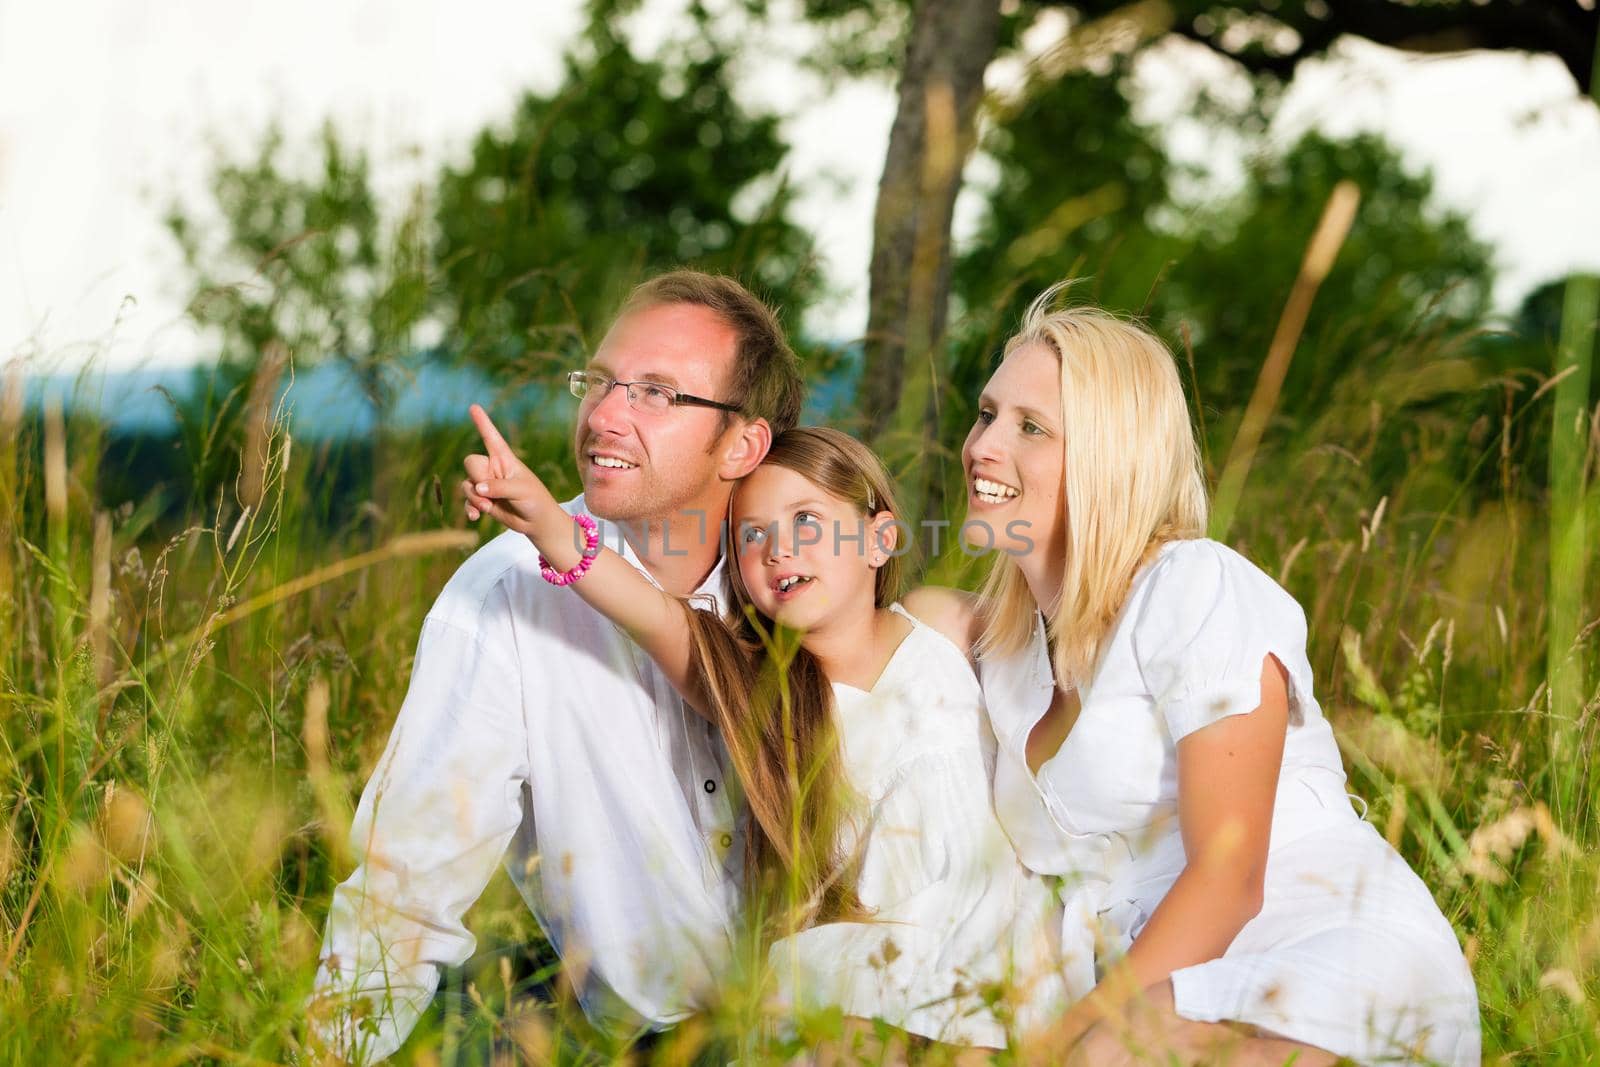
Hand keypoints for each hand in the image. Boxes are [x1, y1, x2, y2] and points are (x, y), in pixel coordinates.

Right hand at [461, 404, 555, 534]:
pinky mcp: (483, 501)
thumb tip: (478, 488)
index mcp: (505, 459)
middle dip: (476, 478)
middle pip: (471, 462)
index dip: (483, 422)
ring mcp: (486, 485)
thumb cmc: (535, 500)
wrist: (537, 522)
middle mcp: (493, 469)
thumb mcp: (520, 490)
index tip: (474, 407)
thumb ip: (499, 487)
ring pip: (466, 484)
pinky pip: (468, 501)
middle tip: (489, 493)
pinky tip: (476, 517)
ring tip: (487, 508)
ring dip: (474, 498)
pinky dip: (470, 509)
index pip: (491, 437)